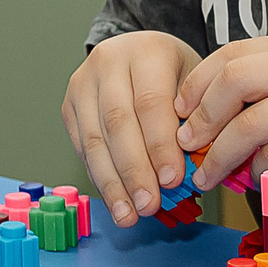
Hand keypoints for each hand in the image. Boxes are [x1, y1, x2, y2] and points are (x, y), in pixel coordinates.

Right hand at [61, 30, 203, 227]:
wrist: (142, 55)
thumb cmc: (177, 76)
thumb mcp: (197, 88)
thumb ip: (198, 123)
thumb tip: (196, 172)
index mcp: (146, 52)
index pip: (150, 102)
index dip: (160, 145)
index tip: (173, 180)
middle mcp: (108, 61)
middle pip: (118, 122)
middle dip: (135, 169)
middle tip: (150, 204)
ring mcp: (83, 83)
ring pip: (94, 138)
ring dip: (113, 182)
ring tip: (129, 214)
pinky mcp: (69, 105)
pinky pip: (82, 147)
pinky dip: (100, 177)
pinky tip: (116, 200)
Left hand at [175, 35, 267, 188]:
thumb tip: (218, 122)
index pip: (233, 52)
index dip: (198, 82)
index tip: (180, 110)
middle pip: (231, 78)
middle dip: (199, 114)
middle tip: (186, 143)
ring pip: (247, 121)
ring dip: (219, 153)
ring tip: (208, 175)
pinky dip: (258, 172)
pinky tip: (254, 183)